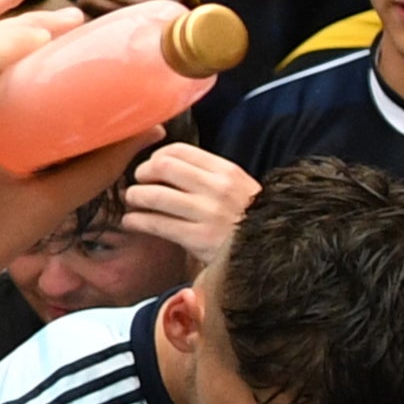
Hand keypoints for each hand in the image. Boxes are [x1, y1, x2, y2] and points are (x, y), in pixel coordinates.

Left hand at [117, 142, 256, 264]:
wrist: (271, 253)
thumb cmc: (246, 220)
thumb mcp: (236, 189)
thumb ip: (207, 176)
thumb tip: (165, 165)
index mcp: (227, 171)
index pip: (179, 150)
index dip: (156, 157)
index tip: (149, 168)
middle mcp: (218, 188)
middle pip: (163, 167)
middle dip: (142, 174)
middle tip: (137, 184)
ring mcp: (209, 213)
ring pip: (154, 194)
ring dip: (134, 197)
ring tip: (132, 202)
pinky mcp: (199, 239)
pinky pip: (156, 223)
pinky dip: (136, 221)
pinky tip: (132, 222)